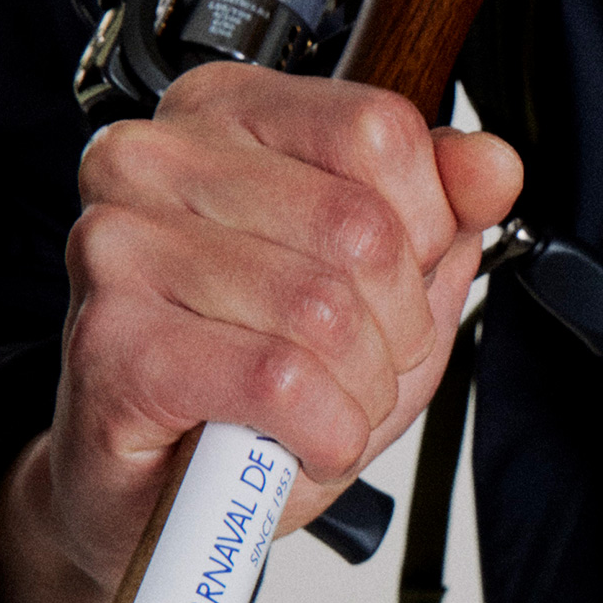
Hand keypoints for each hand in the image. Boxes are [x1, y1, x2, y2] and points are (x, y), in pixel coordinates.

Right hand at [0, 68, 521, 602]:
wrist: (150, 491)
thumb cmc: (257, 378)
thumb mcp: (382, 286)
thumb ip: (444, 212)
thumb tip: (492, 165)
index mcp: (220, 111)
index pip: (377, 131)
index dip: (426, 229)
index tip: (396, 281)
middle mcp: (151, 159)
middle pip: (361, 229)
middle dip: (396, 329)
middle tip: (355, 369)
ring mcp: (117, 246)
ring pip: (325, 312)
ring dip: (357, 393)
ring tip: (319, 410)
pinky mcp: (111, 342)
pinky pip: (280, 380)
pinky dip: (320, 433)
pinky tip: (292, 440)